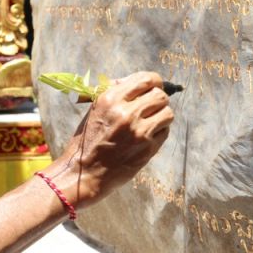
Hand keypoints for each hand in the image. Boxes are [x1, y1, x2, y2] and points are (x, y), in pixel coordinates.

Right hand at [43, 71, 174, 209]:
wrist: (85, 173)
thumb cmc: (87, 140)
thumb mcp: (95, 110)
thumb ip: (115, 94)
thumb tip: (137, 84)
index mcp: (110, 98)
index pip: (145, 79)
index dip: (154, 82)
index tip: (153, 87)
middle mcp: (126, 112)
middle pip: (160, 95)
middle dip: (158, 99)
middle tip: (151, 107)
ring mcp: (139, 131)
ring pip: (168, 113)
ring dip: (161, 116)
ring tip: (150, 122)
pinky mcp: (147, 148)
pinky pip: (165, 132)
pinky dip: (159, 132)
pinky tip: (146, 136)